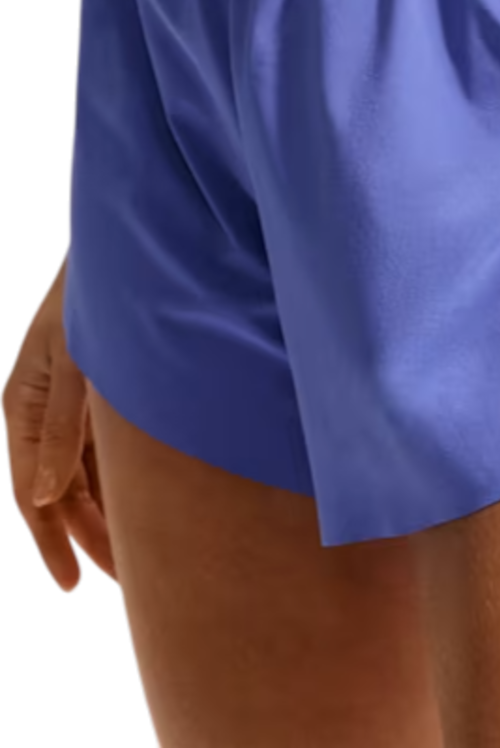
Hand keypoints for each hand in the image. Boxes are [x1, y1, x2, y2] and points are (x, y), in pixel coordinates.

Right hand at [2, 256, 116, 593]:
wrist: (123, 253)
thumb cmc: (92, 304)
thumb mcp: (74, 367)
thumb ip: (61, 430)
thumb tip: (42, 498)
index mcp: (23, 408)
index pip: (31, 494)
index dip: (50, 540)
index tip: (70, 582)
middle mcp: (41, 411)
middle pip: (57, 491)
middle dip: (85, 535)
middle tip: (120, 578)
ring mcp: (69, 402)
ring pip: (82, 474)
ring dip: (104, 512)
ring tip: (133, 553)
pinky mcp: (97, 393)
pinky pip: (102, 451)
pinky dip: (118, 480)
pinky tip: (141, 502)